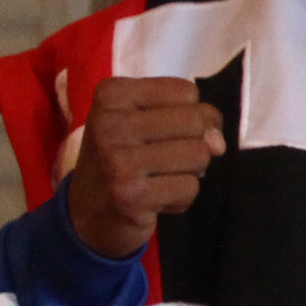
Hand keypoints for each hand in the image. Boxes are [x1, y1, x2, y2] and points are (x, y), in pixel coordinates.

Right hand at [65, 76, 224, 257]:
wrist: (88, 213)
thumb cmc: (123, 158)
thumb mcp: (145, 122)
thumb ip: (190, 118)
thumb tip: (218, 143)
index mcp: (111, 94)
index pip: (186, 91)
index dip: (190, 114)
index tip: (164, 131)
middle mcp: (109, 124)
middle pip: (196, 121)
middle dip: (194, 143)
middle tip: (164, 158)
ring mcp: (118, 161)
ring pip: (199, 154)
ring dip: (188, 172)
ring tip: (157, 178)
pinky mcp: (130, 195)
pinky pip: (190, 187)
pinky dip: (181, 197)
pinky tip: (154, 198)